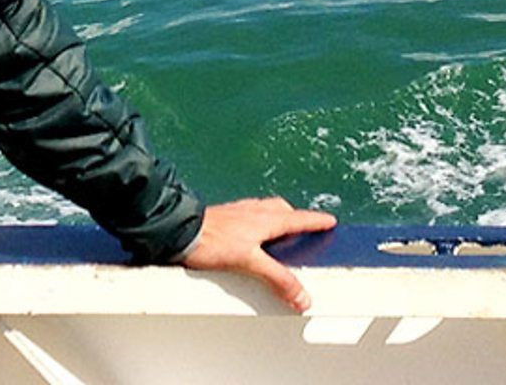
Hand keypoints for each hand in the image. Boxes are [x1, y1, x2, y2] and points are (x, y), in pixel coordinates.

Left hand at [180, 196, 336, 312]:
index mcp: (264, 219)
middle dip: (294, 216)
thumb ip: (278, 279)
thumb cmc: (210, 240)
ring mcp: (235, 212)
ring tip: (278, 229)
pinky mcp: (221, 217)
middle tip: (303, 224)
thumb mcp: (250, 262)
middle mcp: (251, 211)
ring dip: (274, 216)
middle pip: (280, 209)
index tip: (329, 220)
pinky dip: (255, 220)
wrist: (176, 230)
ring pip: (262, 210)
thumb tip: (302, 296)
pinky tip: (247, 232)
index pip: (297, 219)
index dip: (314, 220)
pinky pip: (246, 214)